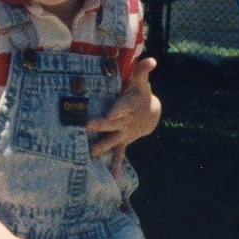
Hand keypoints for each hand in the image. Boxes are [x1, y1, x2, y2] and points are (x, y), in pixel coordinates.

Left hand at [87, 57, 160, 176]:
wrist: (151, 114)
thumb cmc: (140, 95)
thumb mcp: (141, 83)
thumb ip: (143, 71)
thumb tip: (152, 60)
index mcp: (128, 106)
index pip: (122, 108)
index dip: (117, 110)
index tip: (110, 113)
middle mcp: (125, 122)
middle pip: (111, 124)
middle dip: (100, 125)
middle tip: (86, 125)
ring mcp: (123, 134)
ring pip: (111, 140)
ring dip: (101, 147)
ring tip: (90, 154)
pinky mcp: (122, 141)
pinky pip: (118, 155)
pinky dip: (115, 166)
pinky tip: (111, 178)